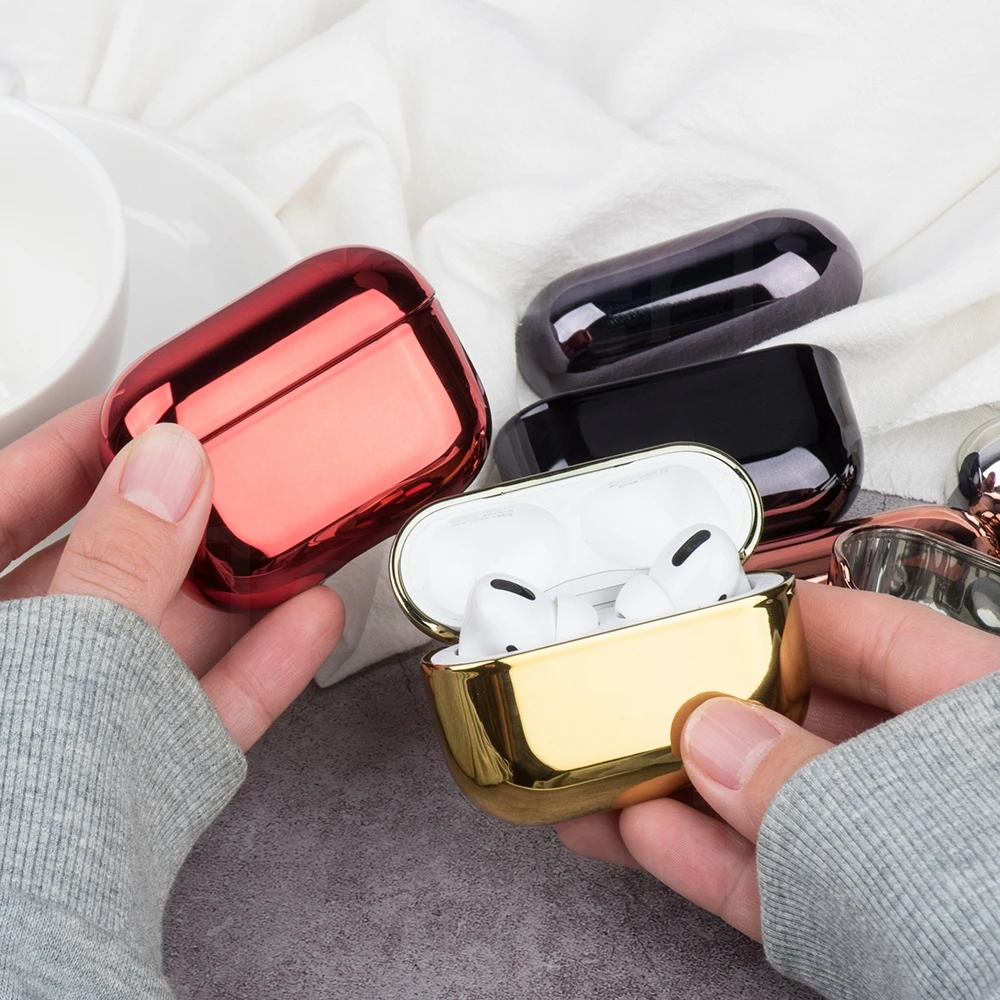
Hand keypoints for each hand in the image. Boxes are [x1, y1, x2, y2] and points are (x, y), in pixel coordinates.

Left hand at [0, 396, 343, 749]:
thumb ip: (116, 562)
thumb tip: (168, 469)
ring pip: (155, 638)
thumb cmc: (11, 822)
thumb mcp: (55, 661)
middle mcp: (18, 668)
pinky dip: (255, 669)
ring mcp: (74, 727)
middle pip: (94, 566)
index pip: (3, 501)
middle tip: (230, 471)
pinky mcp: (133, 782)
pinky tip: (307, 621)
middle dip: (173, 517)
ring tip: (288, 537)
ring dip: (231, 590)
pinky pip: (195, 710)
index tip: (136, 413)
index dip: (66, 448)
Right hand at [556, 580, 999, 938]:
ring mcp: (907, 857)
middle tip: (629, 709)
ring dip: (688, 795)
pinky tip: (646, 836)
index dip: (764, 619)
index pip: (856, 630)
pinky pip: (786, 879)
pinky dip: (717, 861)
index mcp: (981, 711)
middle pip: (802, 719)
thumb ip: (810, 781)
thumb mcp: (930, 824)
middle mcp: (943, 778)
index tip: (684, 621)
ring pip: (781, 805)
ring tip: (607, 777)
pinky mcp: (883, 930)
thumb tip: (711, 735)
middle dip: (706, 715)